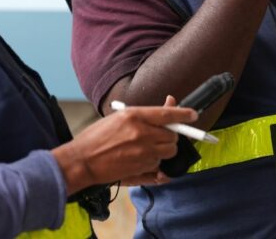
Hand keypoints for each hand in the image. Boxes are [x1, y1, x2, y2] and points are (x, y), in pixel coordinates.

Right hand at [52, 96, 196, 192]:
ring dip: (163, 150)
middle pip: (173, 136)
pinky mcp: (141, 169)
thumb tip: (168, 104)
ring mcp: (143, 153)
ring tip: (147, 148)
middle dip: (171, 137)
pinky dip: (155, 163)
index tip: (193, 115)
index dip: (183, 114)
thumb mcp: (119, 117)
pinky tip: (142, 159)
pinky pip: (159, 166)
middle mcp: (142, 134)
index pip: (167, 114)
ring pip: (168, 152)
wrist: (82, 160)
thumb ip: (145, 114)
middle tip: (161, 136)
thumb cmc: (97, 137)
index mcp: (135, 116)